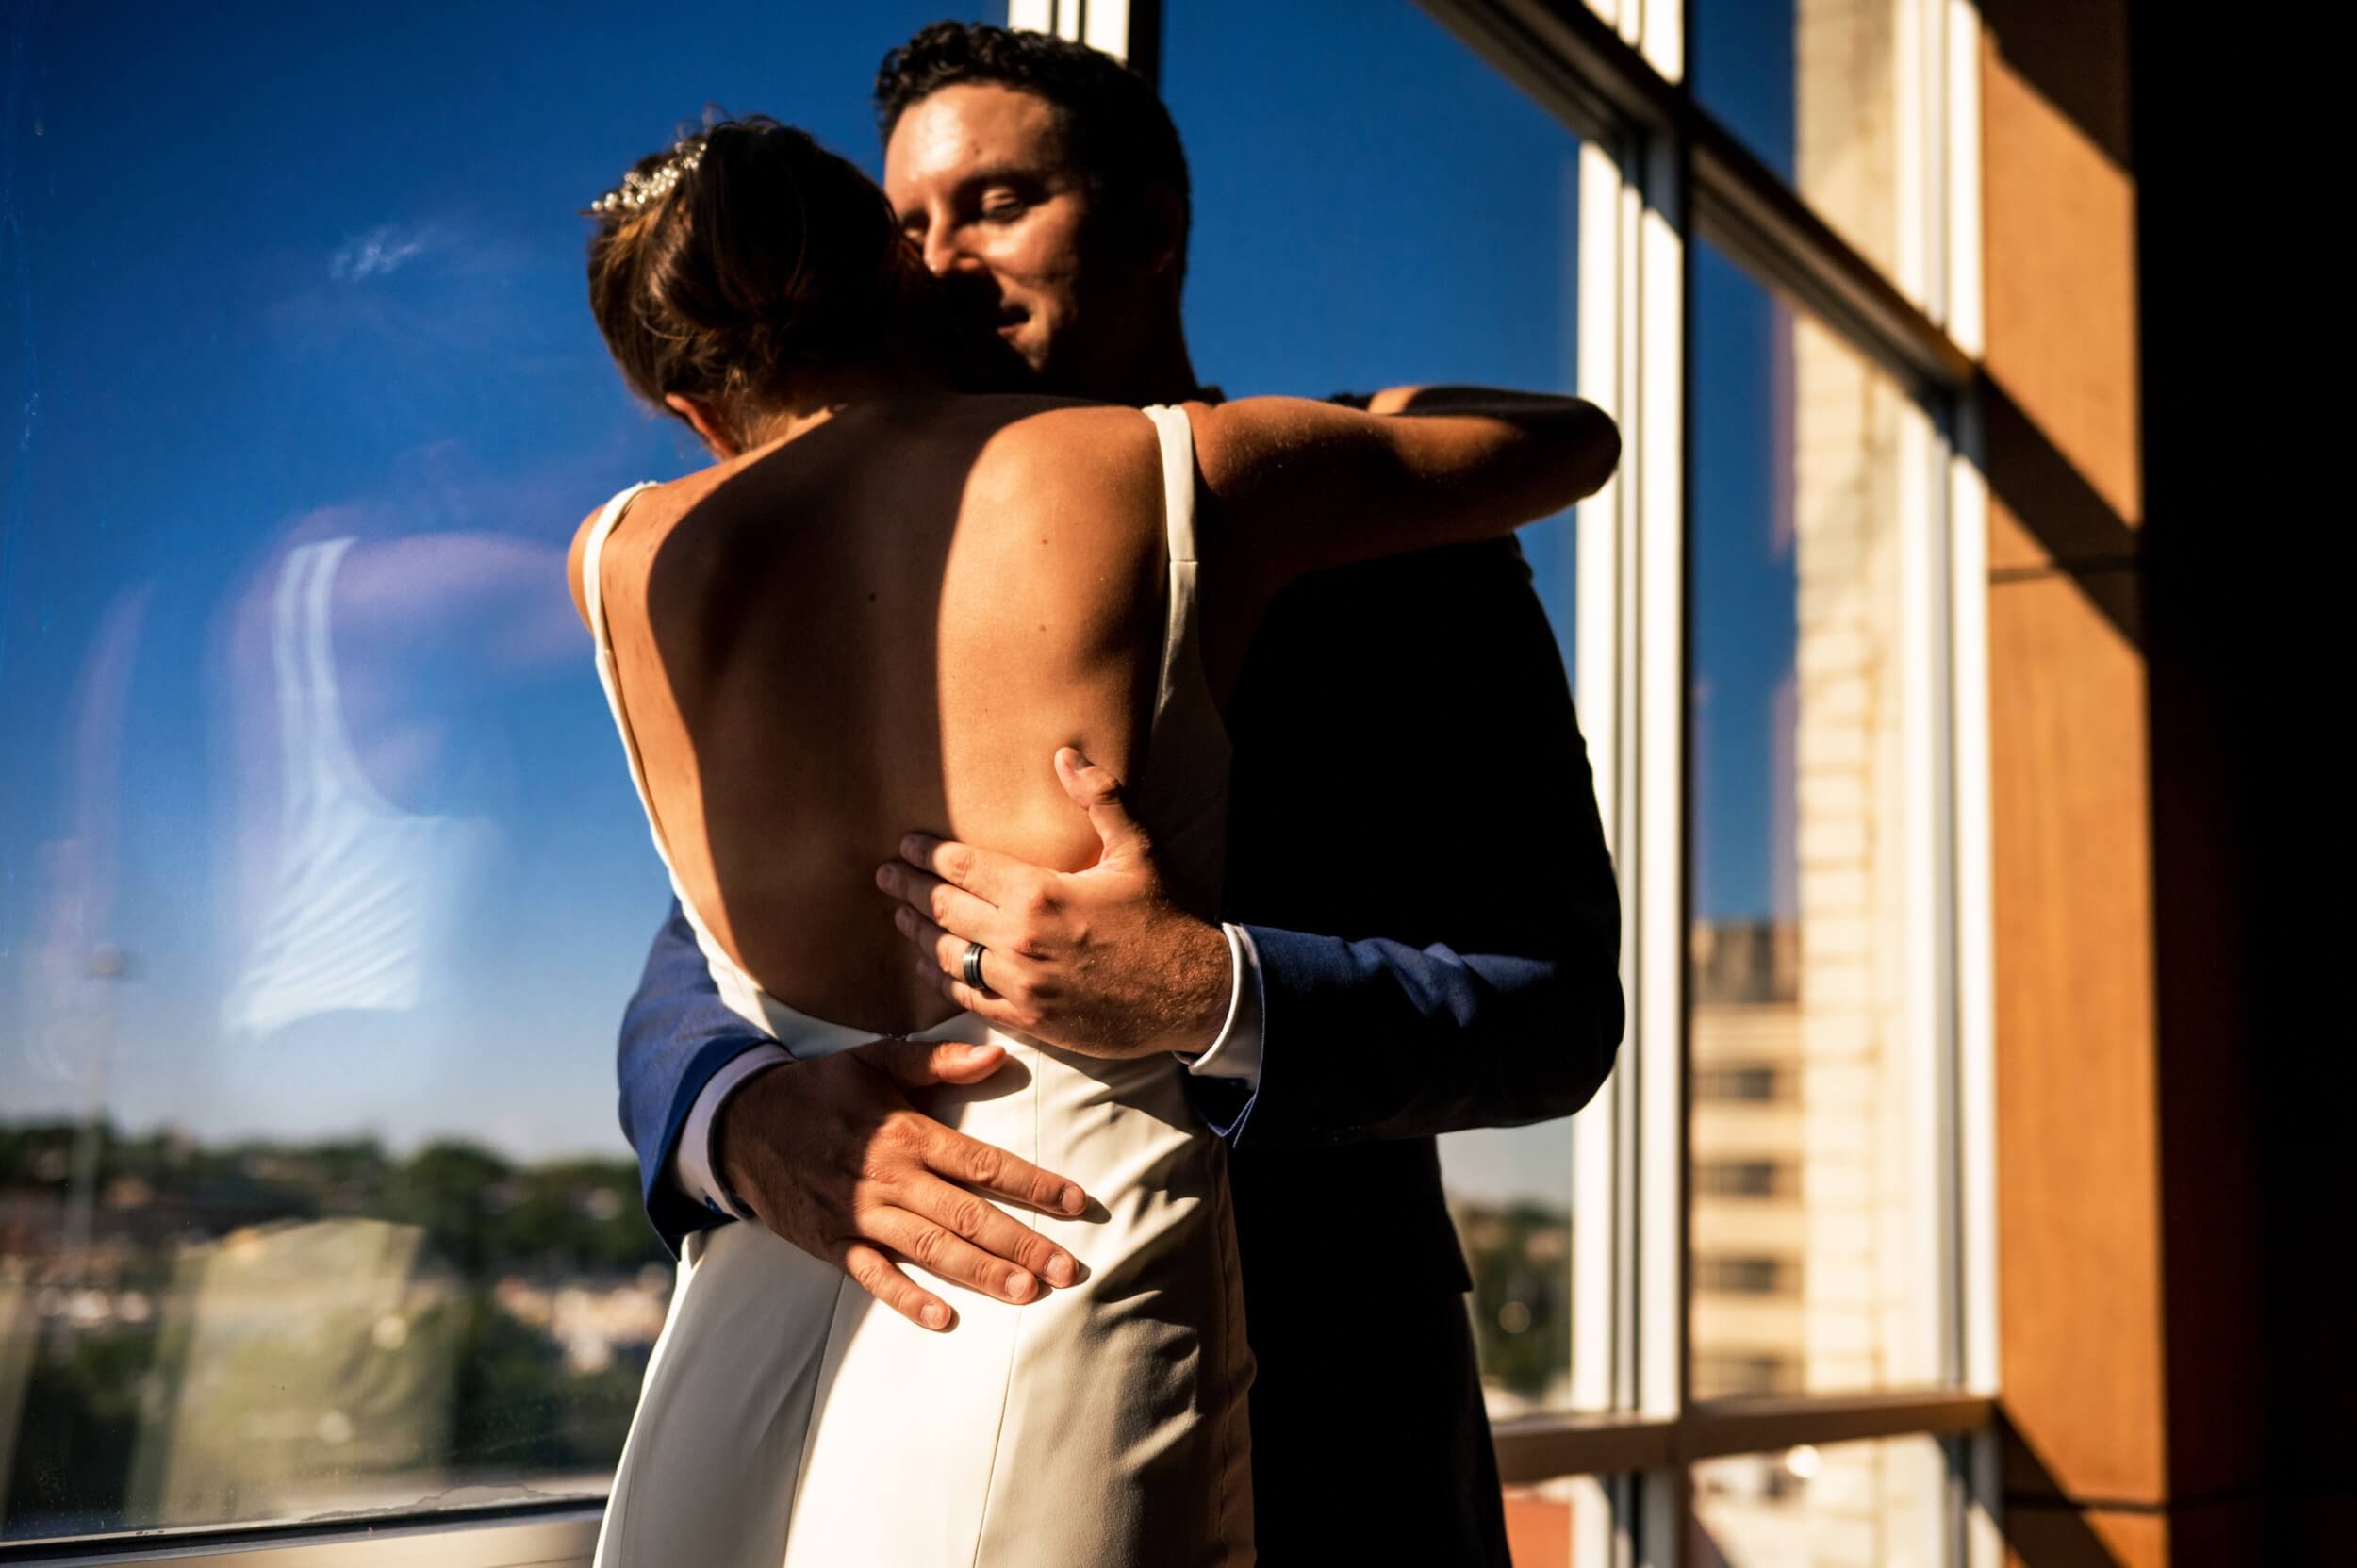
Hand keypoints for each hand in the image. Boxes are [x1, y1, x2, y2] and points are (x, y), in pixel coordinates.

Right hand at [714, 1036, 1089, 1333]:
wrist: (742, 1123)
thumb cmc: (821, 1089)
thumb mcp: (876, 1059)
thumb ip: (938, 1061)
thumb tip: (997, 1054)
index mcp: (907, 1133)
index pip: (983, 1163)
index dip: (1032, 1184)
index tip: (1075, 1202)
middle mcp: (890, 1177)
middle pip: (967, 1214)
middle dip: (1021, 1243)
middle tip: (1067, 1268)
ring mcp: (860, 1214)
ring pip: (930, 1249)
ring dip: (980, 1273)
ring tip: (1027, 1293)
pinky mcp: (833, 1242)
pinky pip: (873, 1276)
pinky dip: (906, 1298)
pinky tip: (943, 1318)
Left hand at [876, 747, 1233, 1059]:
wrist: (1194, 995)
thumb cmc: (1166, 919)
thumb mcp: (1138, 850)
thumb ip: (1099, 798)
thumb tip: (1065, 753)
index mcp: (1040, 893)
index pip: (962, 868)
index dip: (927, 854)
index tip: (906, 845)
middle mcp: (1020, 940)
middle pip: (943, 909)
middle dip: (907, 888)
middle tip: (884, 875)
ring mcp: (1020, 985)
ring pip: (947, 954)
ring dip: (917, 933)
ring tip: (898, 916)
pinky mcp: (1028, 1021)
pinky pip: (968, 997)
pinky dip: (941, 979)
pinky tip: (927, 966)